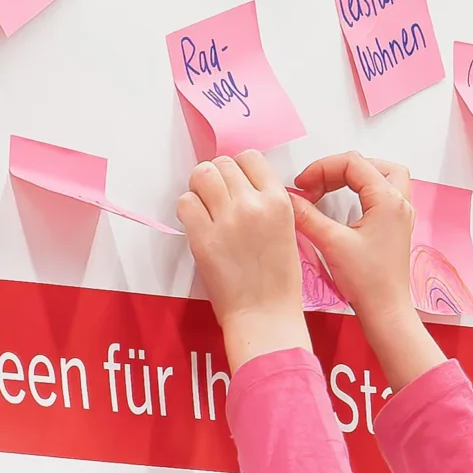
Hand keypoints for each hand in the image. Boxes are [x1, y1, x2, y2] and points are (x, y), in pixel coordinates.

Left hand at [178, 151, 310, 370]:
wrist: (265, 315)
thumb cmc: (277, 281)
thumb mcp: (287, 231)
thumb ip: (267, 204)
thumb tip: (240, 185)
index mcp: (279, 202)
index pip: (251, 158)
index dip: (239, 168)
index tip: (234, 181)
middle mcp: (253, 205)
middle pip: (223, 164)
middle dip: (217, 176)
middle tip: (216, 196)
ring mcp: (227, 220)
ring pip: (202, 175)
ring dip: (199, 186)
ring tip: (204, 205)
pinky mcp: (203, 237)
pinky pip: (185, 202)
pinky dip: (187, 209)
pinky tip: (197, 223)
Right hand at [291, 152, 444, 391]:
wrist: (386, 312)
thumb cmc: (367, 281)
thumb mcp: (331, 243)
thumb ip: (307, 216)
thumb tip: (288, 198)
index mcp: (388, 199)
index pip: (353, 163)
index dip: (322, 168)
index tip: (302, 185)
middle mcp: (400, 202)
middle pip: (370, 164)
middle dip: (338, 169)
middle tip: (316, 185)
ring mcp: (401, 214)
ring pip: (381, 176)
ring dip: (354, 177)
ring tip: (329, 188)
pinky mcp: (396, 227)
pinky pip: (382, 195)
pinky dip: (361, 192)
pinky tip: (343, 205)